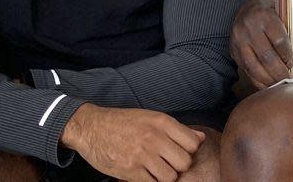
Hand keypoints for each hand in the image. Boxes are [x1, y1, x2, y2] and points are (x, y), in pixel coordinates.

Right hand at [61, 103, 204, 180]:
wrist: (91, 127)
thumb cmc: (123, 122)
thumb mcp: (151, 118)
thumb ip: (177, 129)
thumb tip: (201, 138)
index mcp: (162, 122)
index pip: (193, 144)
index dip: (189, 151)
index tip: (179, 152)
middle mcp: (154, 138)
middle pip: (184, 163)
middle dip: (178, 166)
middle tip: (168, 163)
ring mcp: (142, 155)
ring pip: (170, 177)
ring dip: (165, 176)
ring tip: (156, 169)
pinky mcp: (130, 171)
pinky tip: (145, 174)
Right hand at [230, 0, 292, 89]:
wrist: (245, 10)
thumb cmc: (268, 15)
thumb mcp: (279, 15)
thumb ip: (286, 32)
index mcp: (264, 17)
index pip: (279, 41)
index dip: (287, 56)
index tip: (292, 65)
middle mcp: (249, 28)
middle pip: (266, 56)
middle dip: (278, 72)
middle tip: (288, 80)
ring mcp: (239, 41)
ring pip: (254, 66)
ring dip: (267, 80)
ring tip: (278, 85)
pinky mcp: (233, 51)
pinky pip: (245, 70)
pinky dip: (257, 81)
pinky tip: (266, 85)